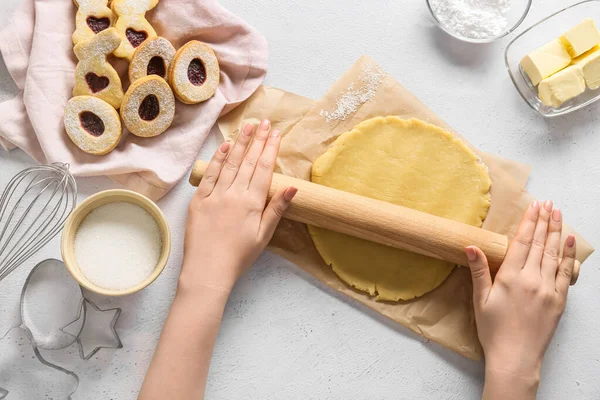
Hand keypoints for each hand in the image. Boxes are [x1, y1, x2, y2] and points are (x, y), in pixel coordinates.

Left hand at [180, 120, 296, 293]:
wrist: (208, 270)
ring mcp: (215, 195)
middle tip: (265, 122)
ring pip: (230, 163)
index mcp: (252, 202)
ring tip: (248, 126)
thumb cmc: (239, 256)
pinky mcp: (199, 200)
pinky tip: (225, 146)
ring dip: (240, 143)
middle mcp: (234, 194)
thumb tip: (292, 187)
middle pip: (249, 161)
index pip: (264, 169)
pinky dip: (218, 159)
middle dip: (258, 140)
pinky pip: (210, 174)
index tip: (276, 133)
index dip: (271, 149)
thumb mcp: (264, 235)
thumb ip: (276, 209)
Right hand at [465, 201, 576, 395]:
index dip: (529, 222)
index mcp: (510, 277)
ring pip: (554, 254)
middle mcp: (532, 279)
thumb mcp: (480, 300)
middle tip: (548, 204)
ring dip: (556, 232)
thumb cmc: (493, 330)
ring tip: (558, 214)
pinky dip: (568, 255)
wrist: (515, 357)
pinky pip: (565, 273)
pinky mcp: (559, 301)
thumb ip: (478, 271)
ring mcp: (548, 289)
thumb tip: (471, 246)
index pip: (522, 242)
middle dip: (544, 221)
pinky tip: (569, 242)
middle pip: (540, 243)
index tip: (534, 206)